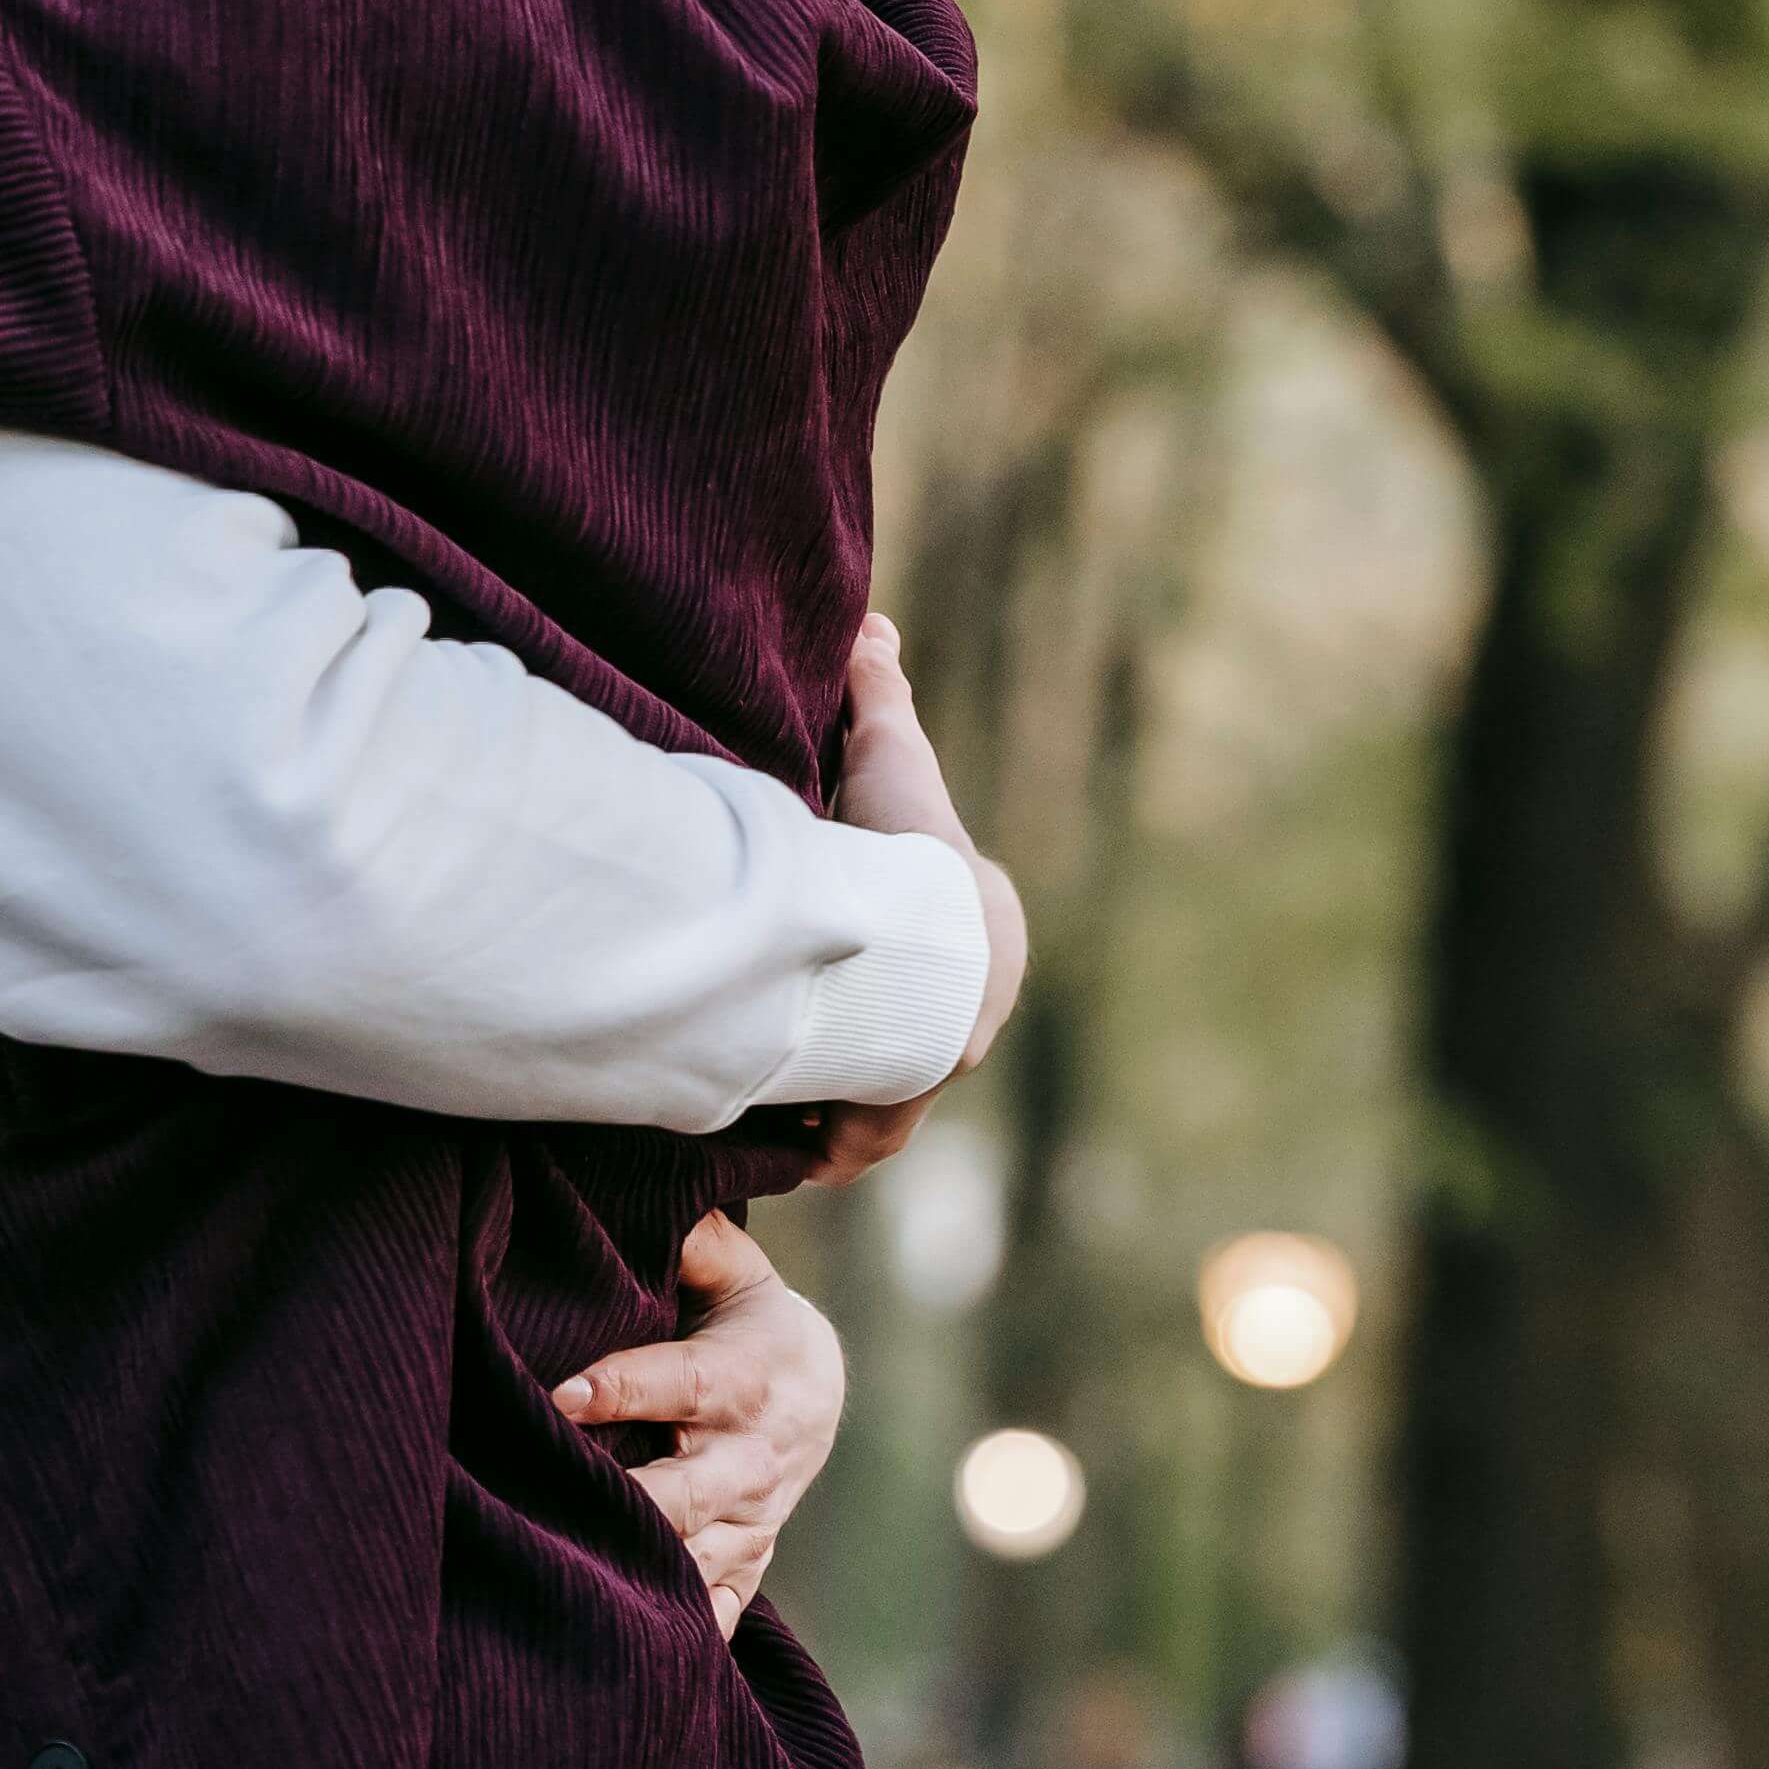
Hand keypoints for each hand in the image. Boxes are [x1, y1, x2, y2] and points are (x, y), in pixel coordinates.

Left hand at [556, 1215, 842, 1640]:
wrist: (816, 1395)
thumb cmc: (748, 1327)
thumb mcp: (738, 1277)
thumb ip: (700, 1247)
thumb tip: (665, 1207)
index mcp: (741, 1381)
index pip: (680, 1384)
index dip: (622, 1389)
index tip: (561, 1397)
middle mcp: (750, 1459)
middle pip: (689, 1495)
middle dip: (630, 1506)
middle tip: (557, 1503)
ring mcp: (752, 1521)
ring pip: (697, 1563)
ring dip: (642, 1576)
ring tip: (566, 1582)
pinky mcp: (748, 1562)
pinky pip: (719, 1612)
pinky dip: (683, 1638)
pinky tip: (626, 1654)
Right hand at [800, 611, 1025, 1188]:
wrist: (924, 940)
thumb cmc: (913, 846)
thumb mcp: (892, 755)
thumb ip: (879, 693)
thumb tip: (876, 622)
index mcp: (981, 934)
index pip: (940, 949)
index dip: (895, 950)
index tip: (846, 949)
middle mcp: (973, 1009)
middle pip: (914, 1027)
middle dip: (870, 1031)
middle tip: (808, 1025)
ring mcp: (939, 1067)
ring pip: (888, 1088)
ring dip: (847, 1090)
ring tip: (787, 1087)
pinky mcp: (898, 1112)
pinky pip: (862, 1140)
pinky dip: (830, 1144)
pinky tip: (798, 1146)